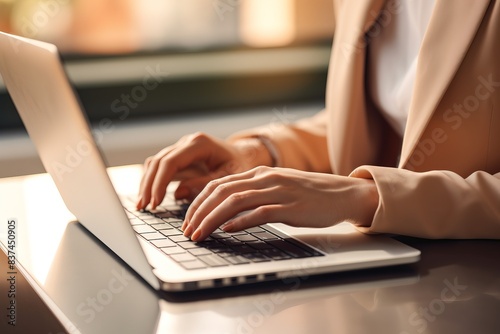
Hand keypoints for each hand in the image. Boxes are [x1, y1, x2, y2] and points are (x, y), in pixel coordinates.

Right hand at [136, 132, 272, 209]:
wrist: (244, 155)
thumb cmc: (239, 165)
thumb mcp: (228, 177)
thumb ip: (204, 184)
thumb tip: (177, 193)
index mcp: (199, 143)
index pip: (171, 162)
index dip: (160, 183)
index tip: (155, 202)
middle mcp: (187, 142)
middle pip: (158, 161)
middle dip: (148, 185)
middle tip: (143, 207)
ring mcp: (181, 147)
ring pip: (155, 163)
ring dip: (147, 183)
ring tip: (143, 205)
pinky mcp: (179, 156)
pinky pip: (159, 167)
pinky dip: (153, 182)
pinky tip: (150, 198)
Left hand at [182, 166, 378, 240]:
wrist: (342, 194)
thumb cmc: (308, 194)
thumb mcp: (277, 186)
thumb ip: (253, 193)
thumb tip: (226, 213)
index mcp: (259, 172)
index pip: (218, 184)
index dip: (198, 202)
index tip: (188, 219)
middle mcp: (265, 178)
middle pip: (221, 192)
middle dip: (198, 212)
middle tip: (187, 230)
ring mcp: (277, 191)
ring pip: (234, 202)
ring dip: (212, 219)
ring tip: (199, 233)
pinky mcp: (290, 207)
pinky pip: (259, 213)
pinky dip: (240, 222)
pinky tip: (227, 231)